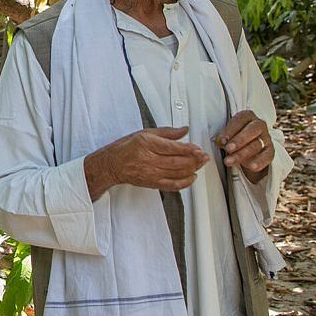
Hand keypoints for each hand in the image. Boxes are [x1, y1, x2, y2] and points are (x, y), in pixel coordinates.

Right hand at [84, 126, 209, 198]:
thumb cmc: (126, 148)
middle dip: (194, 160)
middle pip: (177, 162)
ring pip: (177, 173)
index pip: (172, 148)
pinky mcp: (152, 183)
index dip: (188, 149)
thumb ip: (167, 132)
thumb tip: (184, 130)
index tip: (198, 148)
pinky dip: (185, 183)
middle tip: (204, 156)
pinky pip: (172, 185)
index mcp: (146, 144)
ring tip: (200, 164)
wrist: (111, 165)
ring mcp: (151, 173)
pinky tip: (192, 177)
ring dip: (192, 169)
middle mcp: (148, 159)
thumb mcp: (144, 133)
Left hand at [215, 110, 272, 180]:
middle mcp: (259, 125)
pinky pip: (266, 156)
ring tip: (229, 161)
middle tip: (228, 149)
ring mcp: (266, 138)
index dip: (230, 130)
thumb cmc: (235, 137)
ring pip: (256, 145)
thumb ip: (224, 137)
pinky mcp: (270, 151)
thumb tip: (218, 142)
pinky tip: (250, 166)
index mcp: (247, 116)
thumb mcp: (228, 134)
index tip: (221, 140)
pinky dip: (258, 162)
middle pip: (252, 130)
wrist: (249, 148)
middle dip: (239, 140)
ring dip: (242, 154)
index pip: (240, 119)